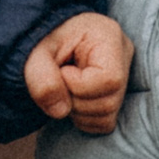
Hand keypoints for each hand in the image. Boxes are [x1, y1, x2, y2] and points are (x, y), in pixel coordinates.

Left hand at [25, 13, 132, 134]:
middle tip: (57, 82)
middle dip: (74, 101)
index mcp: (109, 37)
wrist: (44, 36)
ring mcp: (123, 77)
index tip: (60, 71)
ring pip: (107, 116)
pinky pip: (104, 123)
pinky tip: (69, 98)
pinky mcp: (114, 94)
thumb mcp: (35, 52)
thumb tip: (60, 111)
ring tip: (62, 89)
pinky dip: (82, 119)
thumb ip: (41, 77)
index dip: (79, 85)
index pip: (109, 79)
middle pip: (108, 102)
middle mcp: (122, 56)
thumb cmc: (41, 37)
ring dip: (76, 112)